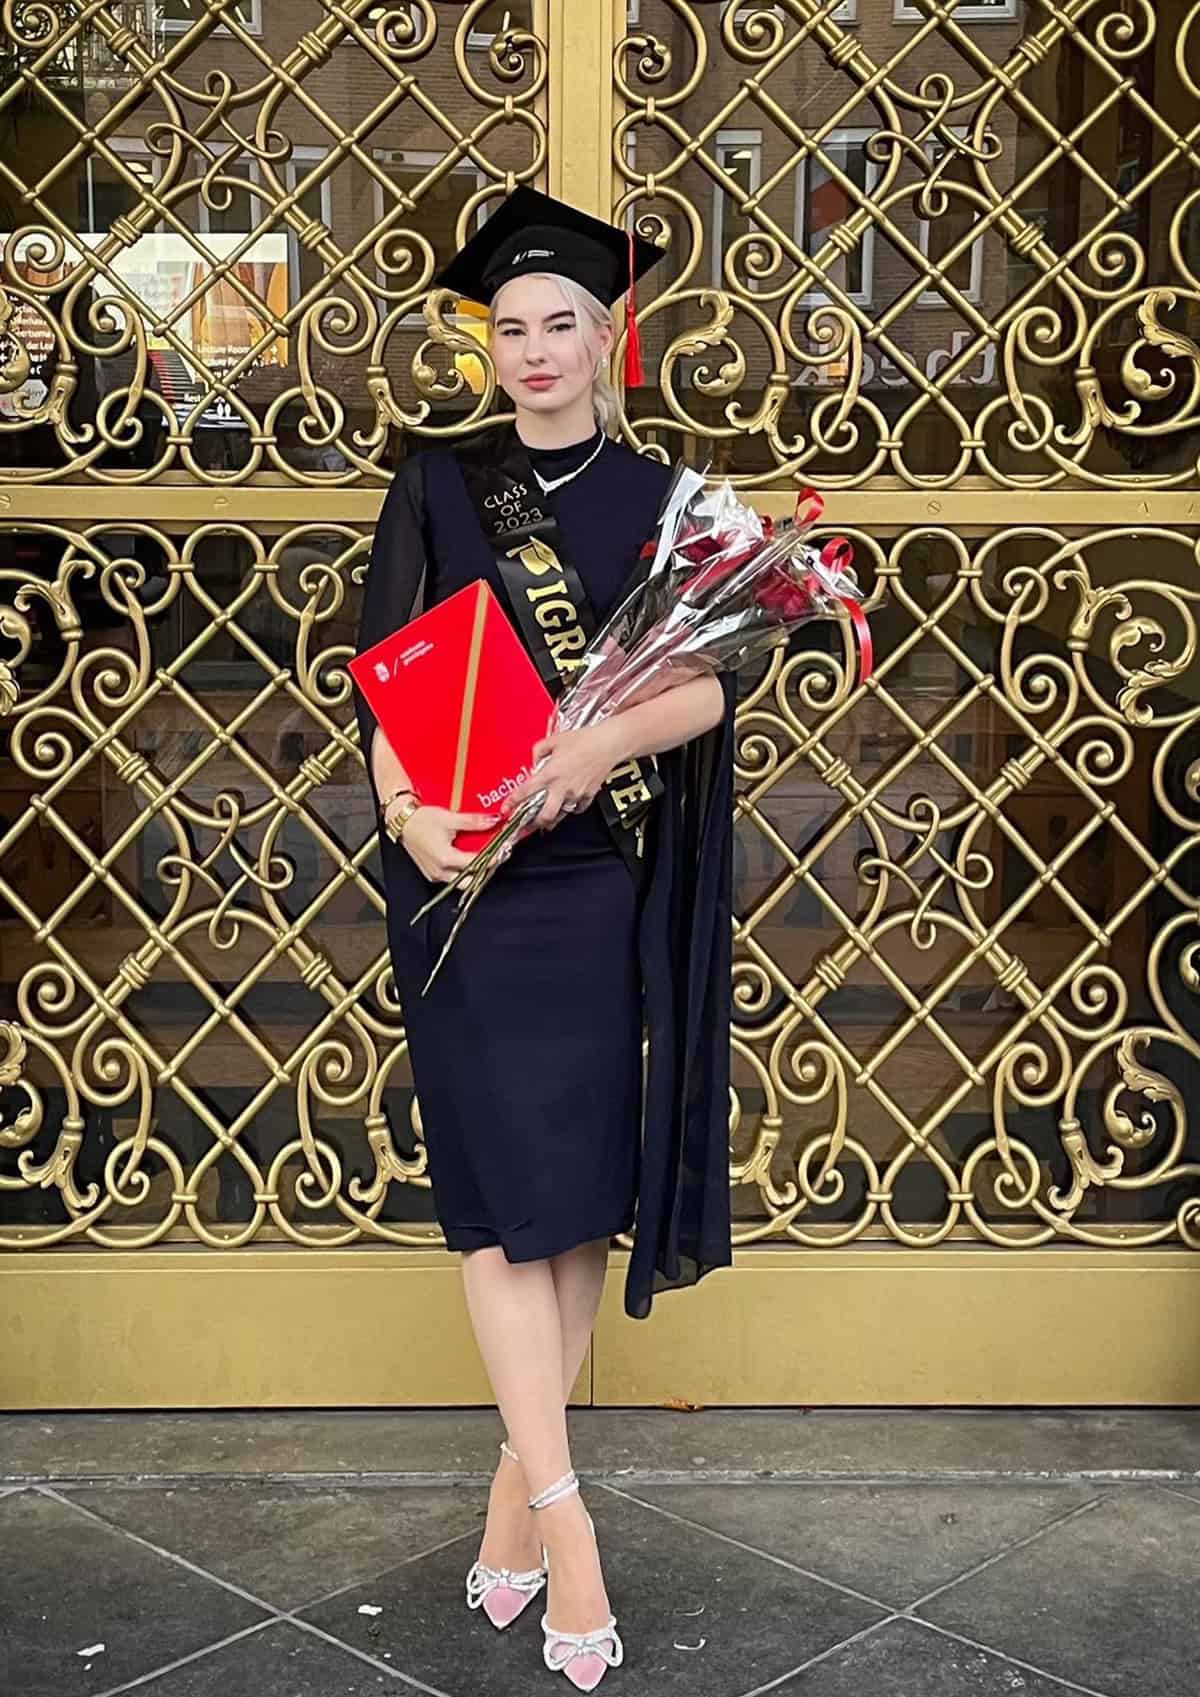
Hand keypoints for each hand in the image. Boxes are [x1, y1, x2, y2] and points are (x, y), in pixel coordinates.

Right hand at [389, 803, 498, 882]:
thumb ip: (474, 821)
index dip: (492, 858)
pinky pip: (452, 878)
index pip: (476, 863)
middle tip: (495, 859)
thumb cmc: (420, 820)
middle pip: (471, 881)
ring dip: (474, 873)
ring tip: (484, 859)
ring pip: (461, 882)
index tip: (503, 852)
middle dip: (485, 872)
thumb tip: (493, 820)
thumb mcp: (450, 818)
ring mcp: (435, 875)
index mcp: (445, 858)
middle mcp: (440, 871)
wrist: (402, 821)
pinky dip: (462, 871)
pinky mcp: (432, 874)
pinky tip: (468, 861)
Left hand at [505, 723, 622, 830]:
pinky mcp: (589, 795)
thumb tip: (534, 761)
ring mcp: (576, 794)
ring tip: (547, 821)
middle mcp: (561, 787)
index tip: (506, 808)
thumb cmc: (583, 740)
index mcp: (550, 773)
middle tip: (529, 825)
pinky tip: (568, 804)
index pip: (525, 792)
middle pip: (545, 815)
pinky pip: (578, 808)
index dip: (513, 802)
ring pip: (561, 815)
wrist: (607, 744)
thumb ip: (538, 751)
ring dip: (553, 819)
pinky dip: (572, 809)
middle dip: (535, 823)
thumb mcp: (553, 740)